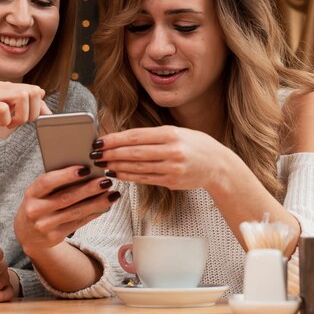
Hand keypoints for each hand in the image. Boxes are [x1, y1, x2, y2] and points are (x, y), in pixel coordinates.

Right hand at [0, 81, 50, 142]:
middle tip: (19, 122)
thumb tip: (42, 95)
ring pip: (21, 96)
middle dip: (32, 112)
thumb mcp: (3, 112)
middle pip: (32, 91)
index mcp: (6, 87)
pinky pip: (3, 108)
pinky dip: (5, 120)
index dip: (42, 107)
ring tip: (8, 123)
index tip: (39, 121)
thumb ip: (19, 105)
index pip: (35, 90)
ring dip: (20, 115)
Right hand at [14, 166, 120, 257]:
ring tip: (112, 194)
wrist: (27, 233)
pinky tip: (105, 206)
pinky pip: (78, 223)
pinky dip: (93, 214)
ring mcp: (45, 226)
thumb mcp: (39, 191)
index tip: (86, 168)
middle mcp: (35, 211)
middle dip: (89, 189)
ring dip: (96, 203)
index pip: (48, 182)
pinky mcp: (54, 237)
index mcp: (31, 193)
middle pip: (66, 198)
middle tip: (106, 180)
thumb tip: (85, 170)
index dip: (66, 175)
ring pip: (75, 212)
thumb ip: (55, 181)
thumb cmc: (38, 202)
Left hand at [93, 125, 220, 189]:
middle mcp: (171, 150)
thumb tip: (123, 138)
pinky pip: (145, 179)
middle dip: (111, 154)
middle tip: (95, 154)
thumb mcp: (177, 132)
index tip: (100, 141)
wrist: (218, 165)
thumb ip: (153, 135)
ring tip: (103, 164)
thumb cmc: (195, 145)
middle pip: (134, 152)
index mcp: (170, 134)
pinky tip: (117, 174)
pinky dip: (129, 176)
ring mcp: (172, 168)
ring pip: (137, 167)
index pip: (136, 136)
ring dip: (117, 166)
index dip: (114, 139)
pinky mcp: (171, 181)